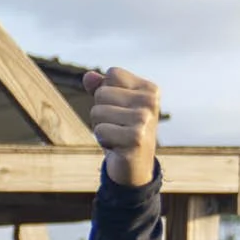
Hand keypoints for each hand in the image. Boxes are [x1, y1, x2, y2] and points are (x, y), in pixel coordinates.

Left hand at [83, 68, 159, 187]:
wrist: (135, 166)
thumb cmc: (122, 131)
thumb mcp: (113, 106)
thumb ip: (101, 88)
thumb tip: (88, 76)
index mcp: (149, 88)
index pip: (112, 73)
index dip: (106, 93)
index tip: (120, 109)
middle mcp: (150, 101)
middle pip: (101, 93)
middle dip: (101, 112)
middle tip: (117, 126)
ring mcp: (144, 120)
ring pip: (97, 111)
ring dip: (101, 127)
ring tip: (117, 136)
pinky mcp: (135, 138)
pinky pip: (99, 130)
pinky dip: (103, 140)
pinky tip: (117, 146)